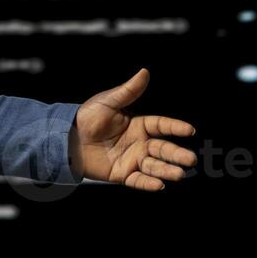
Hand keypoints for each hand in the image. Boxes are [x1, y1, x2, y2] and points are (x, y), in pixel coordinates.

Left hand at [71, 68, 195, 190]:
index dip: (175, 127)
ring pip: (154, 166)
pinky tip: (159, 185)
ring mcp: (132, 159)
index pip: (161, 125)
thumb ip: (128, 91)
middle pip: (163, 149)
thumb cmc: (87, 117)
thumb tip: (144, 72)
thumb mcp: (107, 102)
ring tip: (179, 174)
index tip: (190, 130)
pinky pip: (138, 180)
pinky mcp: (122, 174)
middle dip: (177, 154)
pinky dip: (148, 183)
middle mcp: (140, 143)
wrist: (66, 138)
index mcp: (139, 124)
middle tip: (190, 159)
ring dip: (167, 170)